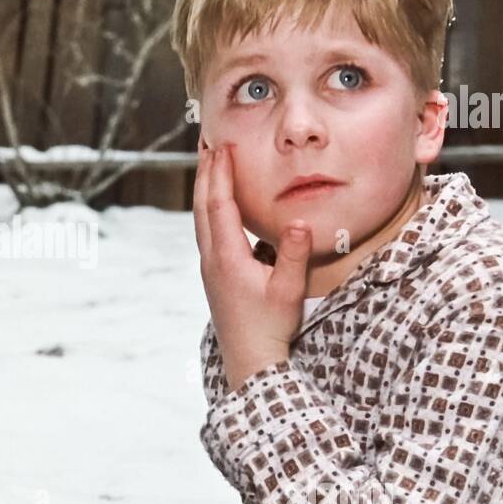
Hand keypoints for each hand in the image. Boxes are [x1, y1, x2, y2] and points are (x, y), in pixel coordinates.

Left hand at [193, 141, 311, 392]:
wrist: (249, 360)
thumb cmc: (269, 327)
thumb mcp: (289, 291)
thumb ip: (295, 256)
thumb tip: (301, 223)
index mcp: (227, 257)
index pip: (220, 205)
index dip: (219, 174)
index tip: (221, 147)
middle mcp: (212, 259)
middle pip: (202, 206)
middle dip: (204, 173)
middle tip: (206, 144)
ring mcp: (210, 267)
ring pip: (201, 218)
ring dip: (204, 189)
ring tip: (208, 165)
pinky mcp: (214, 275)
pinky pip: (206, 232)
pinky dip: (209, 209)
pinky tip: (218, 205)